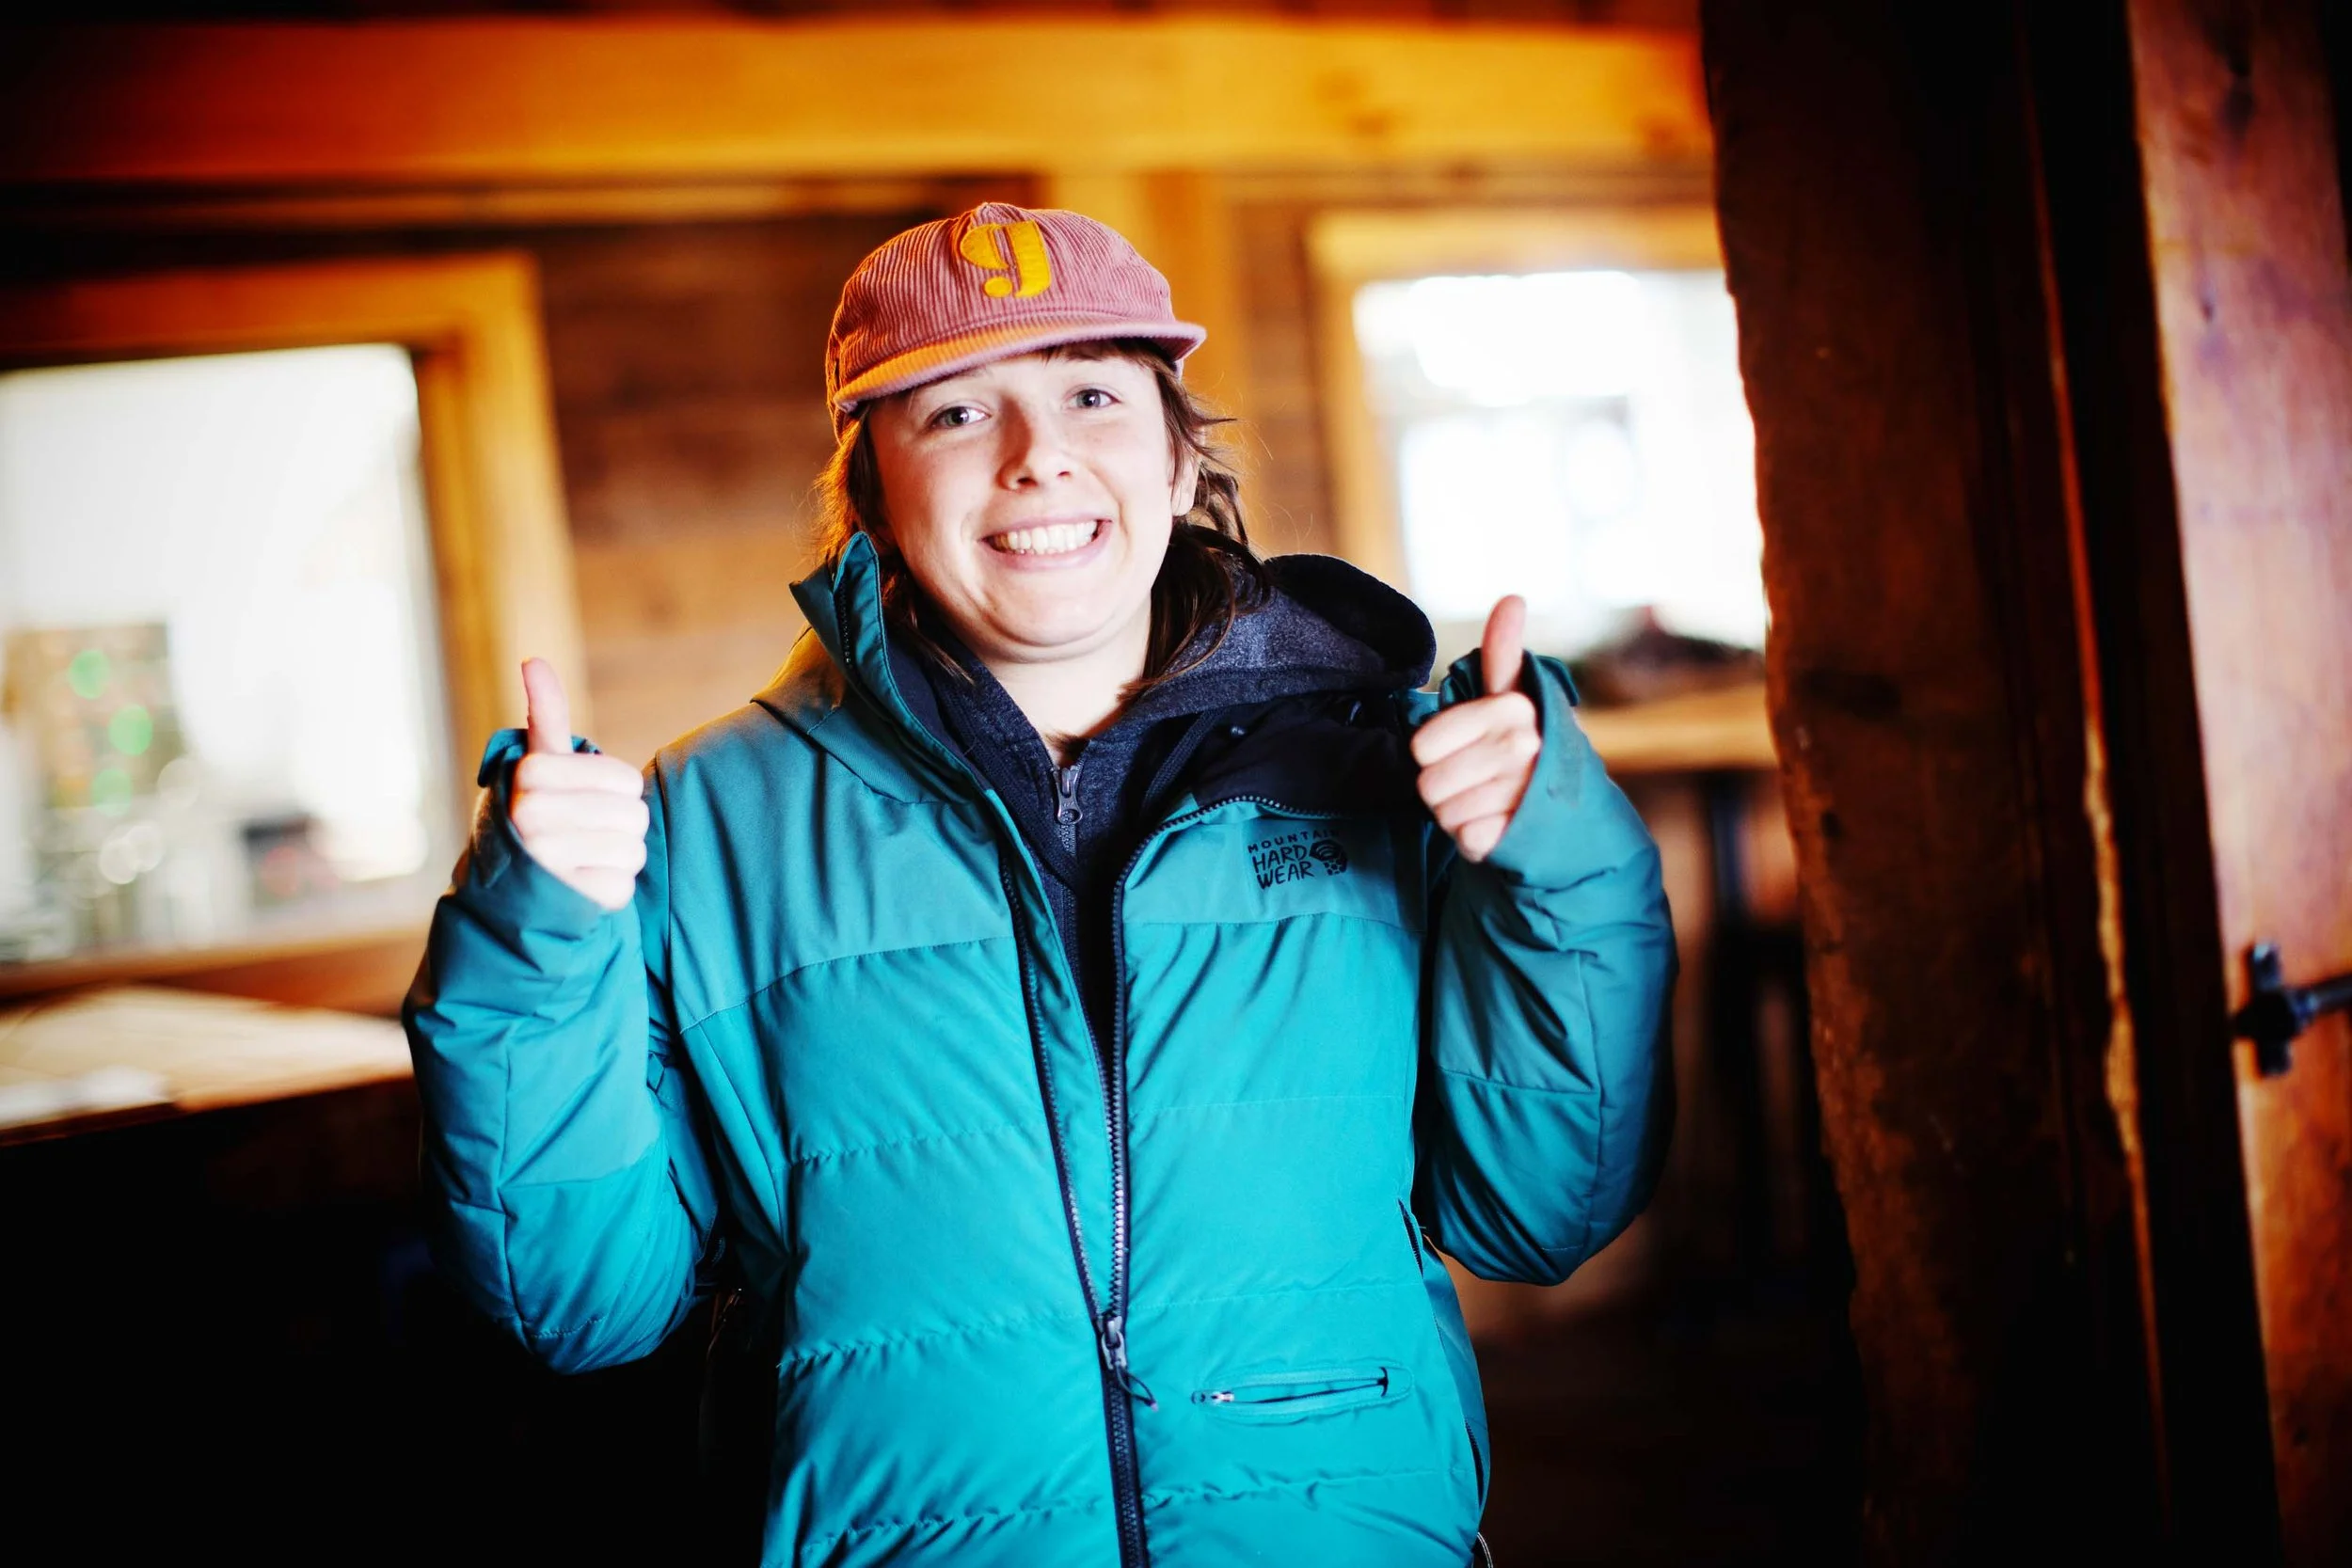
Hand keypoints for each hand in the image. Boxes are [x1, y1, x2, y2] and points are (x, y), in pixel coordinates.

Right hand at [507, 658, 647, 910]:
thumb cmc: (538, 810)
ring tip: (580, 858)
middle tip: (584, 833)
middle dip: (619, 826)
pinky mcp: (563, 901)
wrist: (507, 887)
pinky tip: (578, 885)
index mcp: (531, 774)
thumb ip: (545, 712)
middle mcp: (530, 815)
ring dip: (616, 858)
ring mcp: (546, 860)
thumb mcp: (540, 761)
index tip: (579, 799)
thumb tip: (533, 659)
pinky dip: (609, 889)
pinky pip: (622, 887)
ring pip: (633, 851)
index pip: (626, 781)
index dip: (614, 791)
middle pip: (634, 816)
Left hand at [1413, 596, 1541, 863]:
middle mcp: (1523, 747)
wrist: (1568, 814)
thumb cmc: (1525, 749)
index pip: (1423, 745)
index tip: (1464, 750)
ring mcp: (1523, 792)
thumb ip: (1503, 654)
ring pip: (1444, 813)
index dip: (1432, 754)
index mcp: (1513, 709)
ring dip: (1457, 815)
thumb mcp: (1512, 699)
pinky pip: (1465, 839)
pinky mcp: (1522, 834)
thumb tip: (1512, 597)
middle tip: (1476, 784)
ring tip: (1488, 805)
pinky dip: (1473, 840)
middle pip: (1428, 784)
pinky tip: (1497, 828)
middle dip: (1443, 790)